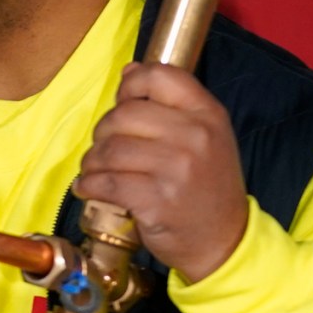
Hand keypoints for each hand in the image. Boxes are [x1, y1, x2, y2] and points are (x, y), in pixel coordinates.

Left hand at [74, 62, 248, 282]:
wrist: (224, 241)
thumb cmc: (207, 187)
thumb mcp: (206, 137)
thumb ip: (171, 104)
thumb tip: (129, 71)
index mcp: (207, 114)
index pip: (159, 76)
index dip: (130, 86)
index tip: (122, 104)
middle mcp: (195, 136)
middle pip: (124, 114)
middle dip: (103, 132)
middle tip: (105, 149)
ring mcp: (177, 168)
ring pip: (110, 148)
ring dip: (93, 161)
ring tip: (96, 171)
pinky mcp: (157, 200)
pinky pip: (106, 181)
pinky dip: (89, 185)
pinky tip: (90, 188)